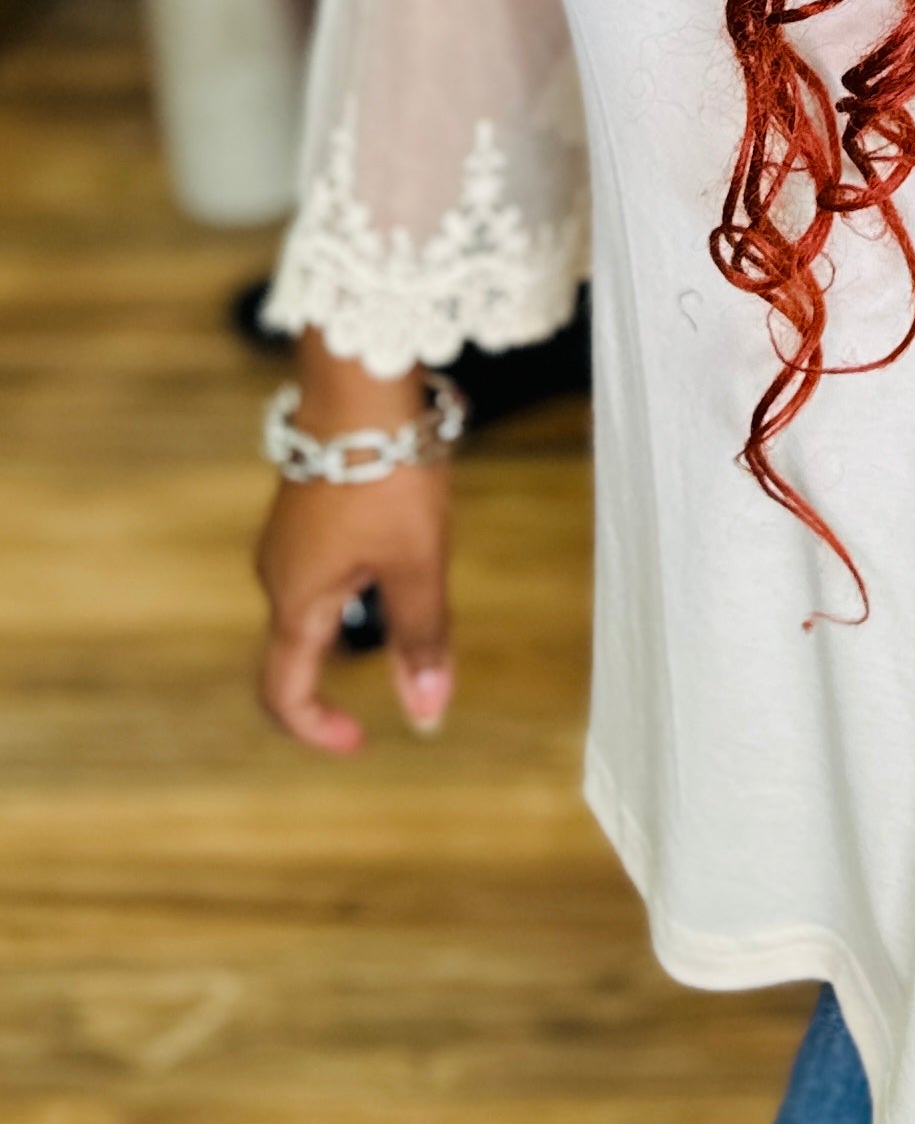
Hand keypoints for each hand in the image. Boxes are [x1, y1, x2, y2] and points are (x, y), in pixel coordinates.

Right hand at [254, 338, 454, 752]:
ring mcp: (286, 539)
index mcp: (297, 602)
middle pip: (302, 650)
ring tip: (420, 565)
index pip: (283, 694)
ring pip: (318, 604)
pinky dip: (361, 577)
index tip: (361, 739)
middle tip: (415, 645)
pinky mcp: (302, 508)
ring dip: (363, 614)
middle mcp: (277, 575)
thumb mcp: (418, 562)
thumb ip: (421, 638)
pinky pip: (325, 567)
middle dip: (351, 668)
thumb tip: (428, 714)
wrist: (359, 383)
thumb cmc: (387, 472)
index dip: (316, 730)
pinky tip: (405, 534)